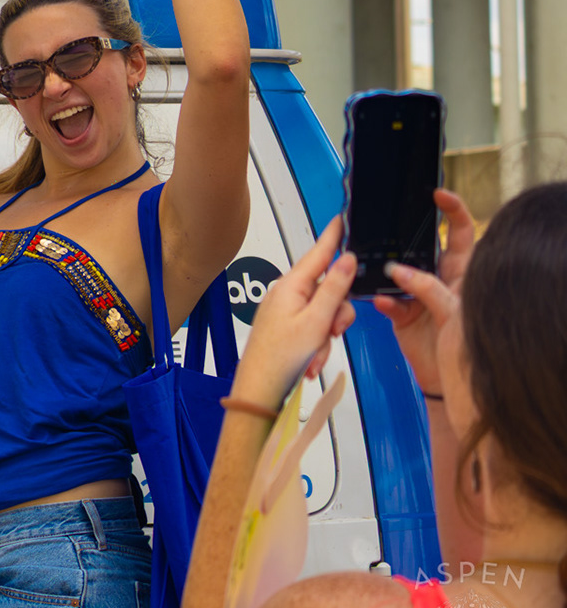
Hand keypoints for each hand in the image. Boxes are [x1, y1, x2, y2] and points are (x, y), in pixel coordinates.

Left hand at [232, 217, 357, 407]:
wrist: (260, 389)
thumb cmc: (280, 357)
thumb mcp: (316, 321)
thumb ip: (335, 290)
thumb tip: (348, 260)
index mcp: (291, 287)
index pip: (319, 254)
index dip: (333, 237)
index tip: (342, 218)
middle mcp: (287, 295)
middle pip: (330, 290)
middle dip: (337, 314)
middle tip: (333, 332)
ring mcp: (287, 311)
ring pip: (326, 314)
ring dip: (326, 337)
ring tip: (314, 354)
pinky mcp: (288, 327)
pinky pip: (315, 329)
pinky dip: (317, 346)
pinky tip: (309, 362)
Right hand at [372, 188, 471, 396]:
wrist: (446, 378)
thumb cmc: (465, 344)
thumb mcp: (453, 312)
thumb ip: (428, 289)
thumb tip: (400, 272)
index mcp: (461, 272)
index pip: (460, 233)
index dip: (453, 210)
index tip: (439, 195)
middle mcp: (438, 278)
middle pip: (423, 248)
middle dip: (407, 237)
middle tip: (394, 226)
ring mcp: (418, 294)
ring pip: (399, 273)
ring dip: (391, 274)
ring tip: (387, 274)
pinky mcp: (400, 312)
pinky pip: (387, 301)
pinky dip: (384, 302)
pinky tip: (384, 303)